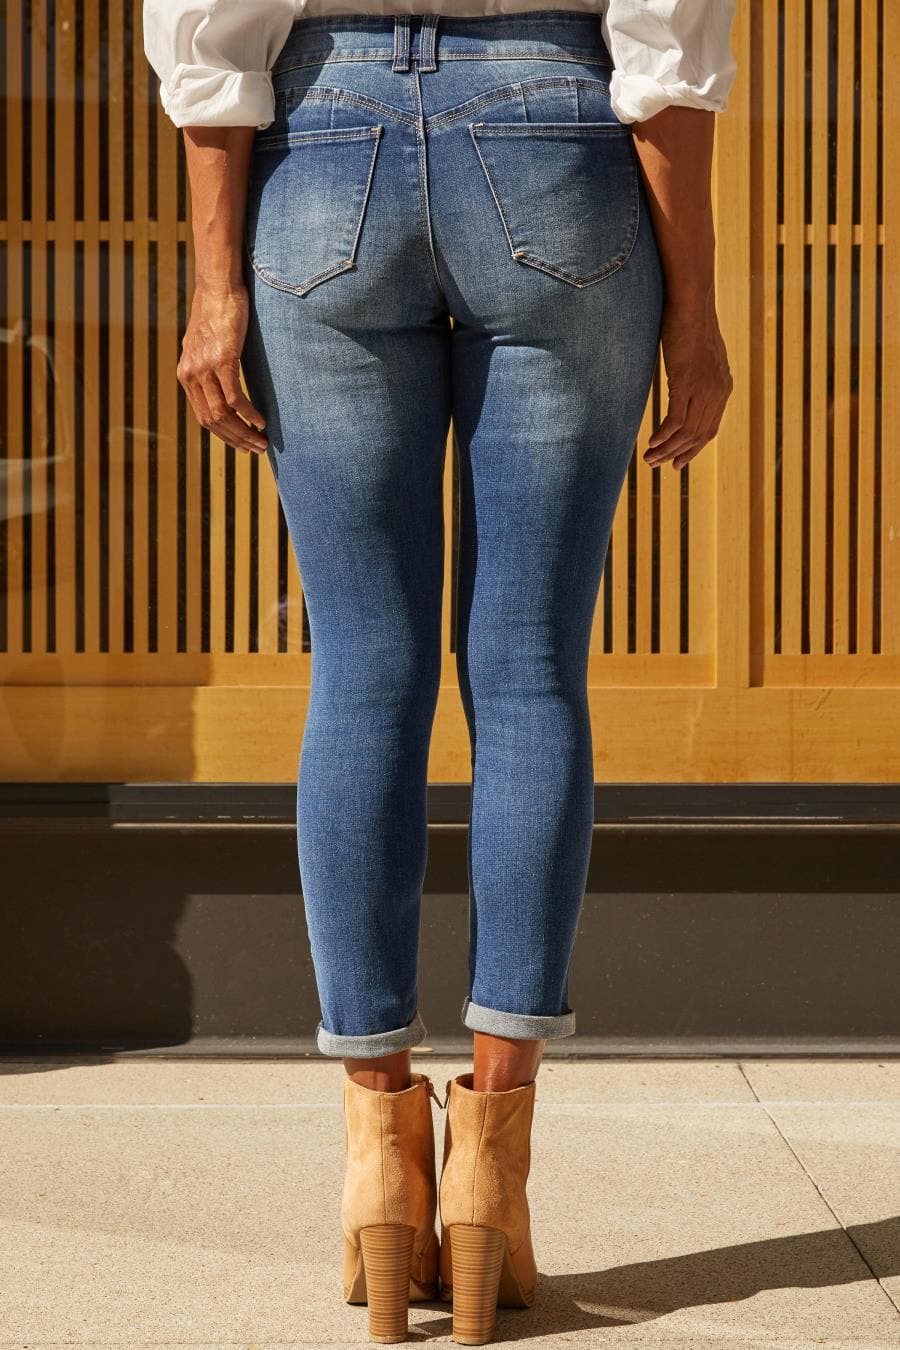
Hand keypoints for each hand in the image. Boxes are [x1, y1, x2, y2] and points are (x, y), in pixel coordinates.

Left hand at [177, 282, 267, 454]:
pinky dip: (249, 414)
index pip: (204, 416)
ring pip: (223, 415)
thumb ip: (210, 365)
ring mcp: (205, 368)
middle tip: (257, 449)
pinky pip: (235, 398)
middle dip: (236, 440)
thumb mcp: (208, 342)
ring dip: (245, 432)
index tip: (243, 445)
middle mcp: (191, 374)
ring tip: (262, 440)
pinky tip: (262, 420)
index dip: (224, 436)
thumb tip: (224, 379)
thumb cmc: (217, 311)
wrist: (218, 285)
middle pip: (212, 421)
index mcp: (186, 374)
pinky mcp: (222, 360)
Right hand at [644, 290, 732, 470]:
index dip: (693, 449)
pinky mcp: (687, 383)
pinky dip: (663, 436)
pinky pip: (675, 421)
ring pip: (686, 432)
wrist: (690, 303)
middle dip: (677, 454)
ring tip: (649, 459)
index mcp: (724, 386)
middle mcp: (718, 391)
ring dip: (667, 449)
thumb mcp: (697, 354)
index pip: (709, 429)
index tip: (677, 462)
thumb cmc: (689, 322)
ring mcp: (704, 388)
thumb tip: (684, 380)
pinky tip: (652, 443)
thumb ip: (696, 374)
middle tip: (657, 465)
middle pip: (698, 436)